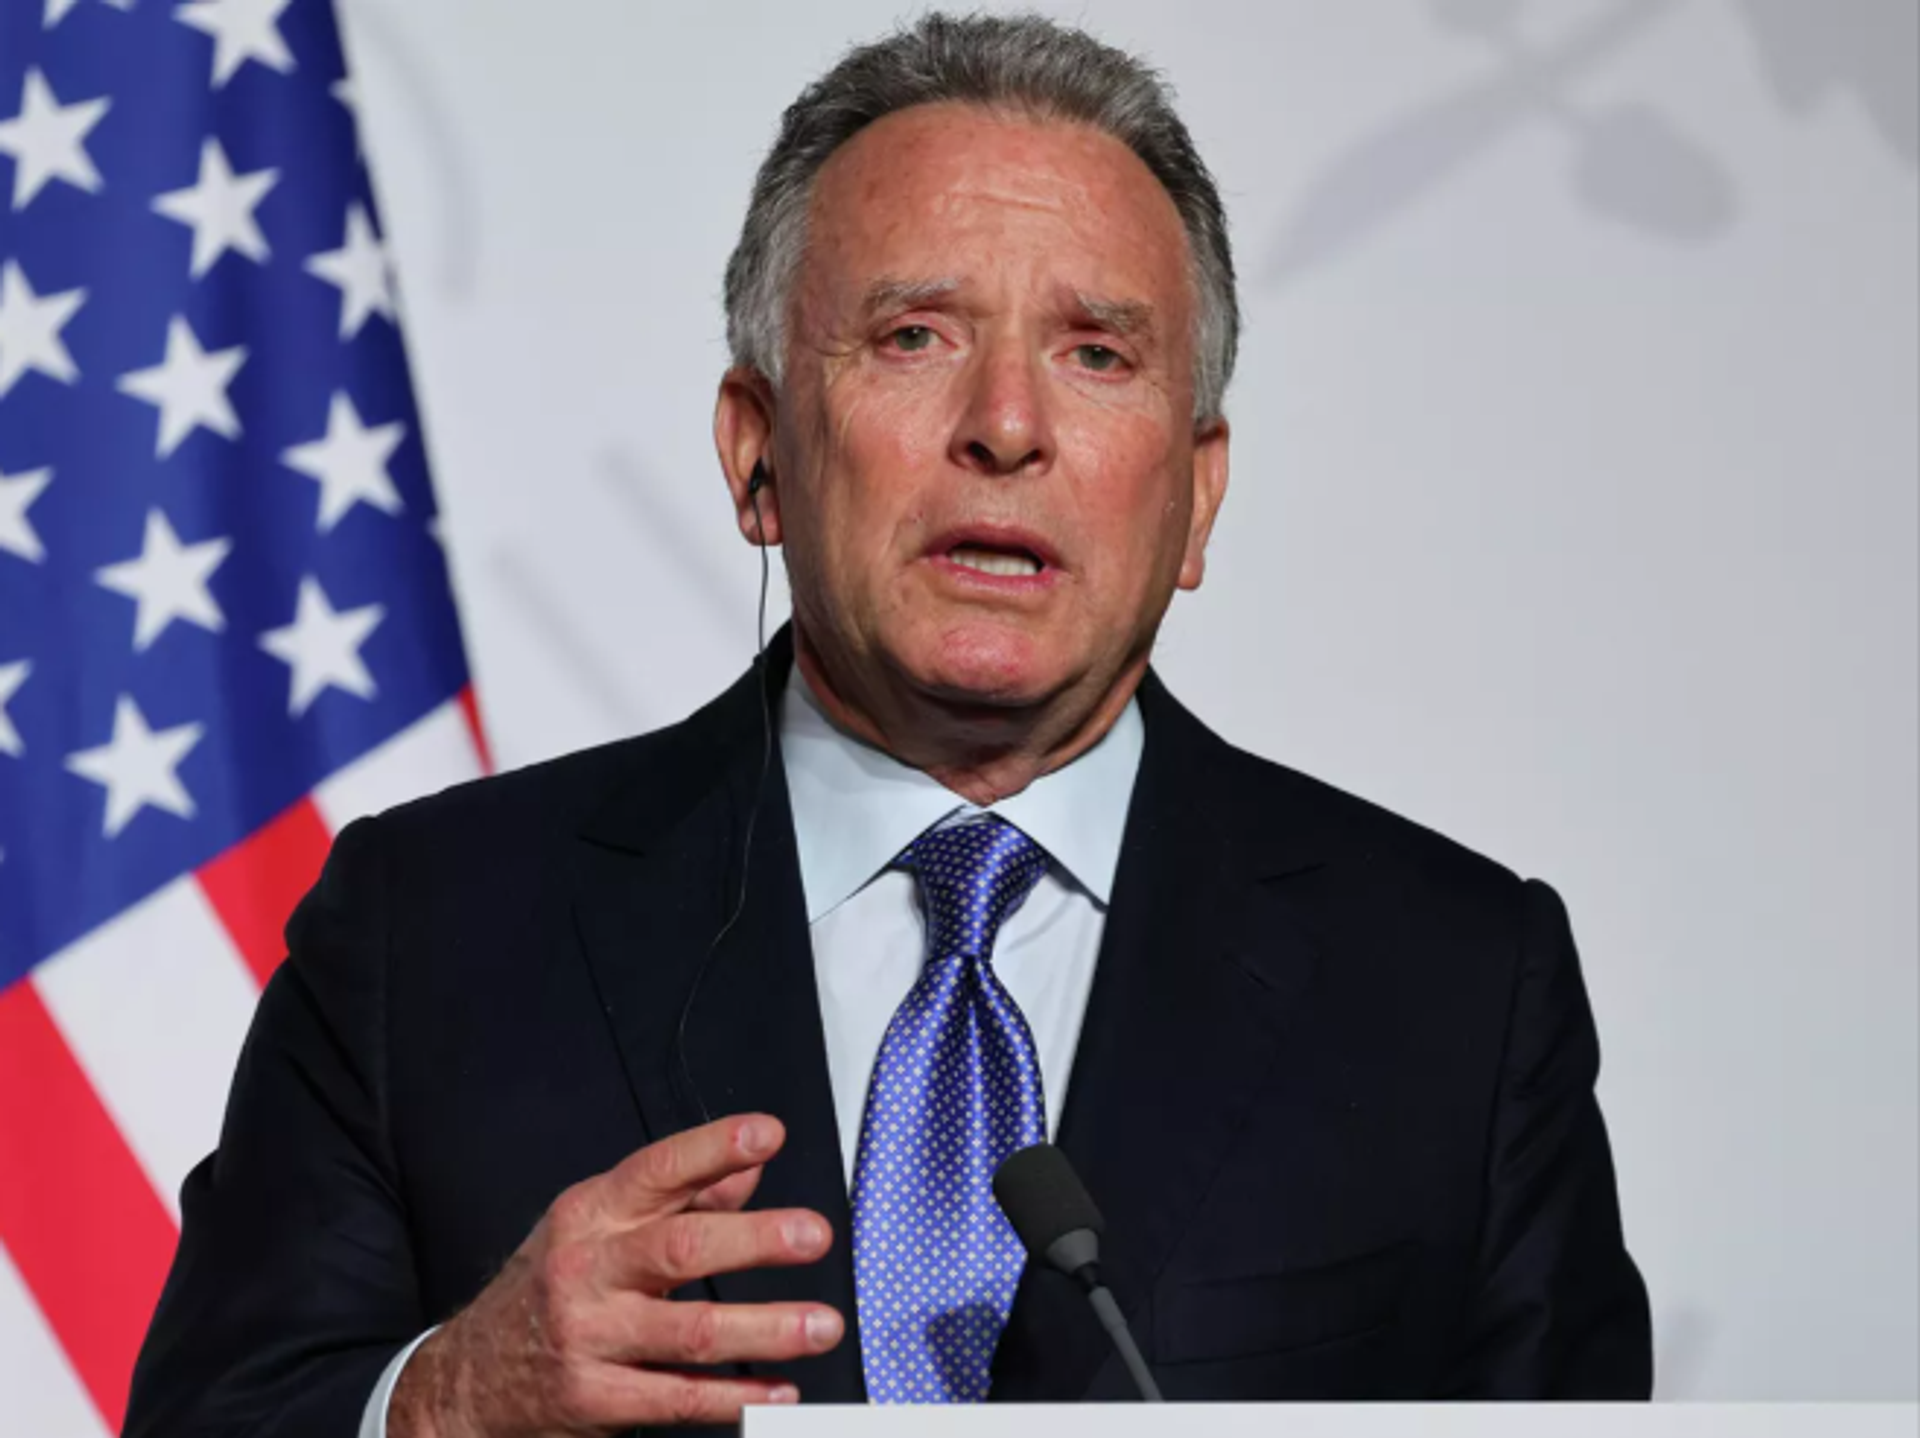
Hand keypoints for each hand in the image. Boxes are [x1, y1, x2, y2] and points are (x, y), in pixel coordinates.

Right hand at [388, 1114, 842, 1435]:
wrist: (467, 1377)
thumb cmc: (550, 1286)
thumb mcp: (599, 1226)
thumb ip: (678, 1197)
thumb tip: (748, 1169)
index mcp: (592, 1213)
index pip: (658, 1169)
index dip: (714, 1148)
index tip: (769, 1134)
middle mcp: (588, 1268)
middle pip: (681, 1247)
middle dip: (755, 1239)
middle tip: (814, 1234)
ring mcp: (589, 1336)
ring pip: (689, 1332)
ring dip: (765, 1329)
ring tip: (822, 1326)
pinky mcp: (594, 1399)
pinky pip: (676, 1399)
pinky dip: (735, 1397)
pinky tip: (779, 1392)